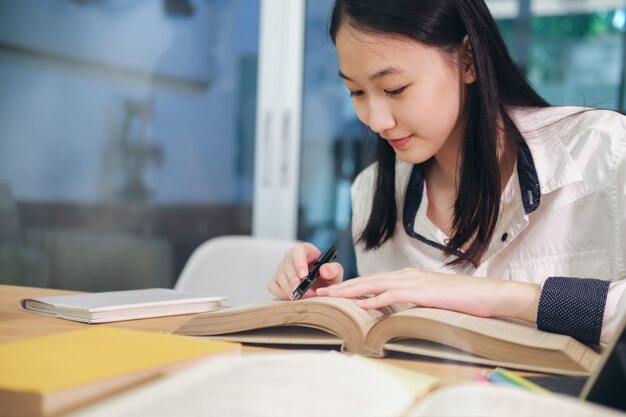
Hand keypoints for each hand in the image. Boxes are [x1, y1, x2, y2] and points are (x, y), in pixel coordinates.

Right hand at [267, 242, 343, 299]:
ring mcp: (282, 268)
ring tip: (298, 297)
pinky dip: (280, 293)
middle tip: (299, 290)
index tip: (303, 275)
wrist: (321, 288)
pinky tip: (290, 297)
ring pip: (279, 275)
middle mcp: (291, 257)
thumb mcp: (335, 274)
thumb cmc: (327, 278)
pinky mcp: (276, 280)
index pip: (298, 249)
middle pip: (286, 263)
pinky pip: (272, 285)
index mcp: (306, 250)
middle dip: (292, 278)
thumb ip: (334, 270)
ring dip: (287, 287)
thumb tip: (323, 269)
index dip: (299, 261)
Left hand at [316, 268, 539, 322]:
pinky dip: (374, 300)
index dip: (351, 286)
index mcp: (408, 276)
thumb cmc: (462, 299)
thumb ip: (412, 300)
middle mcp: (406, 275)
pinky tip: (360, 304)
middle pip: (367, 280)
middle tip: (319, 293)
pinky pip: (393, 296)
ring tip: (331, 297)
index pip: (372, 280)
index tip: (332, 293)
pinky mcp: (423, 292)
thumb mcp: (431, 299)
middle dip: (342, 287)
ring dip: (350, 291)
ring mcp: (414, 282)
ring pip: (374, 285)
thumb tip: (395, 308)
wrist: (488, 294)